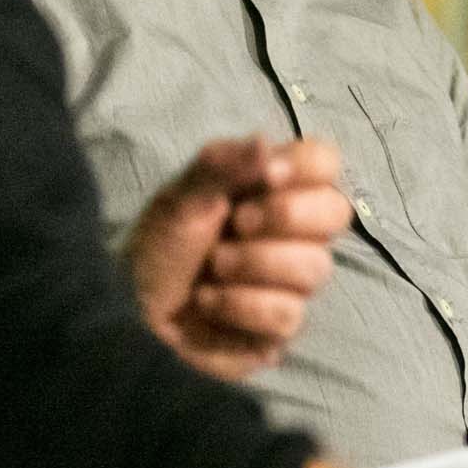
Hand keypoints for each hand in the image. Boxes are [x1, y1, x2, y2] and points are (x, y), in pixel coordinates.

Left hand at [126, 136, 346, 380]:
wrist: (130, 311)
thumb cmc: (158, 247)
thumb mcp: (179, 198)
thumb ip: (219, 165)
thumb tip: (263, 140)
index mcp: (273, 191)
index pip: (326, 163)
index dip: (305, 167)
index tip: (265, 175)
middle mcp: (293, 234)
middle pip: (337, 212)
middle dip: (286, 215)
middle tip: (238, 223)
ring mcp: (292, 282)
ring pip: (315, 267)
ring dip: (255, 264)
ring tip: (213, 267)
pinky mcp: (281, 327)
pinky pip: (288, 313)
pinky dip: (241, 305)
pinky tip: (210, 303)